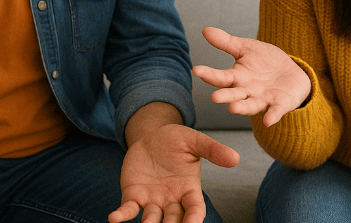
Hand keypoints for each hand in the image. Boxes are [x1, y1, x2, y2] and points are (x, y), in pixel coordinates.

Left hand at [108, 124, 238, 222]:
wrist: (151, 136)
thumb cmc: (175, 140)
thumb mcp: (194, 140)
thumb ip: (212, 150)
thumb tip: (235, 158)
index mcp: (189, 189)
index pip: (194, 209)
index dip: (194, 219)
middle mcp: (171, 200)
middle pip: (174, 221)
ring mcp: (152, 200)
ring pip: (152, 220)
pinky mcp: (133, 196)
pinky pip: (128, 210)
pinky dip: (122, 216)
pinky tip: (114, 218)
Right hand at [192, 27, 310, 126]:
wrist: (291, 72)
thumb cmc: (265, 62)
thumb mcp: (246, 48)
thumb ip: (226, 42)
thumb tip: (205, 30)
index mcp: (237, 78)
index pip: (221, 77)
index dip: (209, 74)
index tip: (196, 70)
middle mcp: (247, 91)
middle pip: (234, 94)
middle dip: (225, 96)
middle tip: (214, 98)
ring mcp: (263, 99)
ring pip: (250, 105)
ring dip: (242, 108)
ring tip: (232, 108)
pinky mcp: (279, 104)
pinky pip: (275, 111)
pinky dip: (271, 116)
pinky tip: (268, 121)